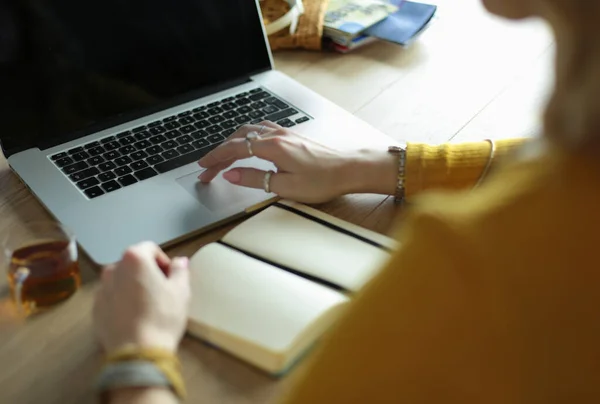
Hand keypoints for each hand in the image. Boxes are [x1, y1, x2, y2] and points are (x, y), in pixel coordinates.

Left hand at [93, 242, 190, 352]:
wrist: (137, 352)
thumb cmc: (162, 316)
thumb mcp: (181, 291)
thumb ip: (180, 270)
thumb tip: (180, 261)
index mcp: (134, 259)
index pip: (150, 248)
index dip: (163, 261)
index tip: (171, 278)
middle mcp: (113, 269)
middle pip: (133, 264)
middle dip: (147, 273)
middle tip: (161, 291)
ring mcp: (101, 290)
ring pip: (121, 281)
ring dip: (133, 287)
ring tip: (146, 306)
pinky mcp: (95, 309)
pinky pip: (112, 298)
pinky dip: (121, 302)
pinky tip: (134, 318)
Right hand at [198, 121, 395, 202]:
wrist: (350, 169)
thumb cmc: (323, 180)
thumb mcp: (286, 187)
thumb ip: (256, 179)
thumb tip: (231, 175)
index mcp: (273, 147)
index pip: (234, 150)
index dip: (216, 159)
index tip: (203, 168)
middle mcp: (277, 135)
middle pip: (238, 138)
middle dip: (220, 152)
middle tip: (208, 168)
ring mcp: (285, 133)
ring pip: (249, 130)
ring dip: (232, 142)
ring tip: (222, 156)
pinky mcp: (292, 137)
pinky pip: (261, 129)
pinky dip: (247, 136)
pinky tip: (249, 143)